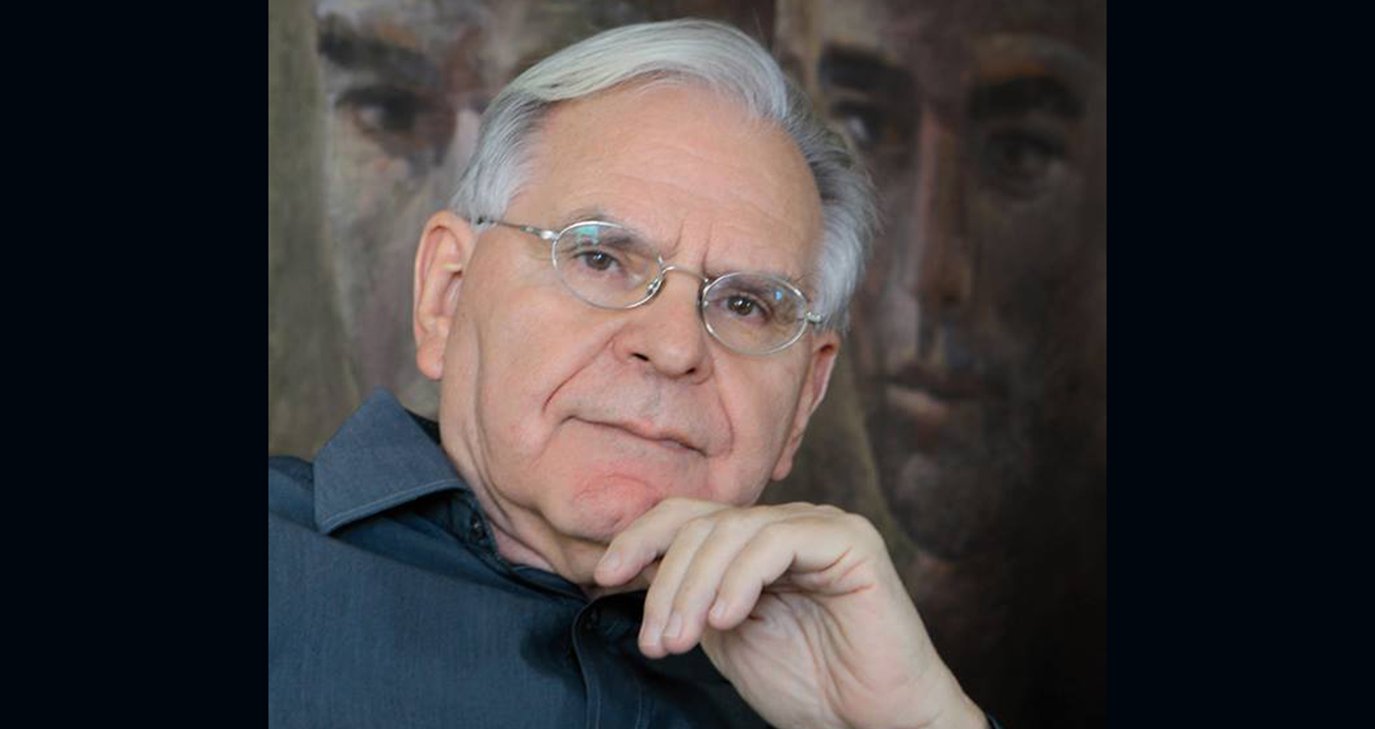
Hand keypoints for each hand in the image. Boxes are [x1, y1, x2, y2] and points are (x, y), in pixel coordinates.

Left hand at [593, 498, 986, 728]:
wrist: (872, 722)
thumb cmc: (808, 683)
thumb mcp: (724, 634)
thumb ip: (690, 595)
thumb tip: (627, 565)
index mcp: (756, 541)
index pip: (688, 516)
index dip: (641, 537)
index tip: (604, 576)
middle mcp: (787, 523)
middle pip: (704, 524)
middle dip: (667, 581)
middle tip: (657, 641)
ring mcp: (820, 526)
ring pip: (733, 531)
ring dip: (695, 587)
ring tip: (681, 640)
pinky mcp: (849, 540)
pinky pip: (777, 540)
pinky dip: (740, 578)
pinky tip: (725, 619)